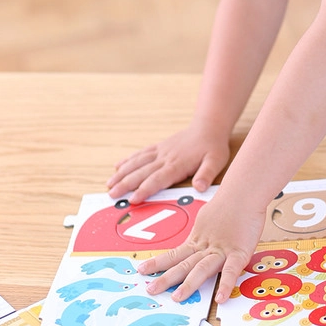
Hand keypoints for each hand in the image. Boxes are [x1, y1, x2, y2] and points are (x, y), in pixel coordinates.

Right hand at [107, 125, 230, 203]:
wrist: (209, 126)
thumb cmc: (213, 146)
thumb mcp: (216, 161)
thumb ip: (207, 174)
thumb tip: (199, 187)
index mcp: (177, 164)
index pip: (158, 179)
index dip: (145, 190)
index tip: (132, 199)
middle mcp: (165, 158)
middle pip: (142, 172)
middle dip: (126, 184)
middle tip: (111, 195)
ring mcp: (160, 151)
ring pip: (137, 163)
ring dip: (122, 173)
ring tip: (109, 184)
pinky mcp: (159, 147)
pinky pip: (141, 154)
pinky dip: (128, 160)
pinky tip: (117, 166)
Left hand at [137, 191, 265, 303]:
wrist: (244, 192)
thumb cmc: (230, 203)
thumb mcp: (208, 218)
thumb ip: (202, 233)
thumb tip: (196, 241)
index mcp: (198, 239)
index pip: (175, 254)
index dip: (158, 263)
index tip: (142, 270)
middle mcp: (207, 247)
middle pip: (183, 264)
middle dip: (166, 278)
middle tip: (150, 290)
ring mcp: (222, 250)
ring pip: (202, 268)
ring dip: (189, 283)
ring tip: (177, 298)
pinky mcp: (239, 252)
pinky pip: (231, 270)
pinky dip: (225, 284)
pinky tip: (220, 298)